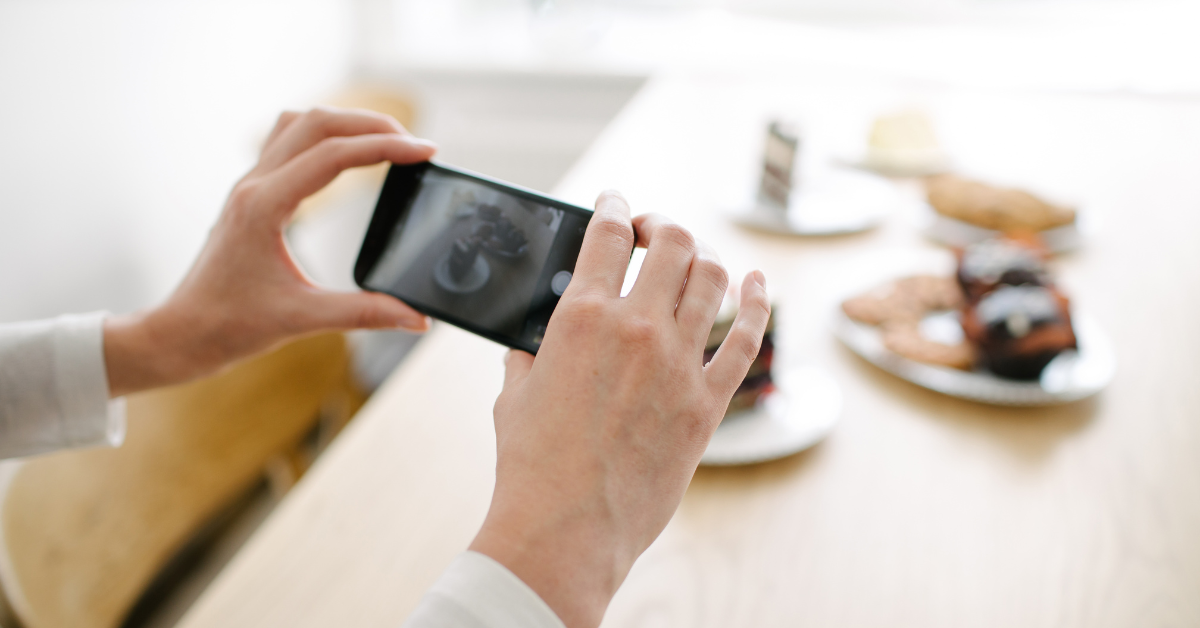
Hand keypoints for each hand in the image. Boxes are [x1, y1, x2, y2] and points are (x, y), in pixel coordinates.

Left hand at [103, 107, 436, 396]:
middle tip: (415, 145)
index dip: (386, 147)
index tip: (425, 151)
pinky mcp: (251, 194)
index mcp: (263, 206)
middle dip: (372, 124)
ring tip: (386, 142)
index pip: (334, 154)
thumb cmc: (228, 326)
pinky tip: (347, 156)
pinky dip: (324, 137)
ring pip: (299, 123)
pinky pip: (288, 142)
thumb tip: (417, 318)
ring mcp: (250, 185)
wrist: (181, 333)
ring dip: (345, 123)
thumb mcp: (302, 320)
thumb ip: (365, 314)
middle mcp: (254, 185)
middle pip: (318, 122)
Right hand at [469, 191, 770, 627]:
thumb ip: (528, 355)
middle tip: (653, 232)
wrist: (567, 529)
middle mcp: (638, 328)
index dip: (615, 206)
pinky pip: (748, 338)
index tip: (616, 203)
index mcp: (581, 317)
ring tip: (692, 259)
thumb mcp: (514, 394)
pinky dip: (756, 302)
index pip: (607, 233)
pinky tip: (755, 284)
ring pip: (712, 279)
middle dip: (664, 225)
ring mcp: (679, 363)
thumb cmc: (531, 466)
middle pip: (673, 242)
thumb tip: (533, 343)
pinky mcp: (708, 402)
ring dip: (703, 257)